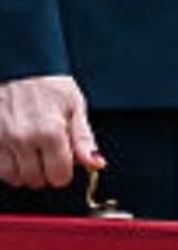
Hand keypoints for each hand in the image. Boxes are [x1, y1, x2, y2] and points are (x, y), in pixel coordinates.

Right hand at [0, 74, 102, 190]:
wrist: (20, 69)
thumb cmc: (50, 87)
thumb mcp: (75, 107)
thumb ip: (84, 140)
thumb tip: (96, 164)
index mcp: (50, 132)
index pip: (59, 176)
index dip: (65, 172)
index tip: (65, 161)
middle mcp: (24, 139)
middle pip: (37, 180)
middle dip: (47, 172)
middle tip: (49, 154)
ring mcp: (2, 141)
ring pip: (16, 179)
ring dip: (26, 172)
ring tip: (33, 152)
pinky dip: (9, 168)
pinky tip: (18, 154)